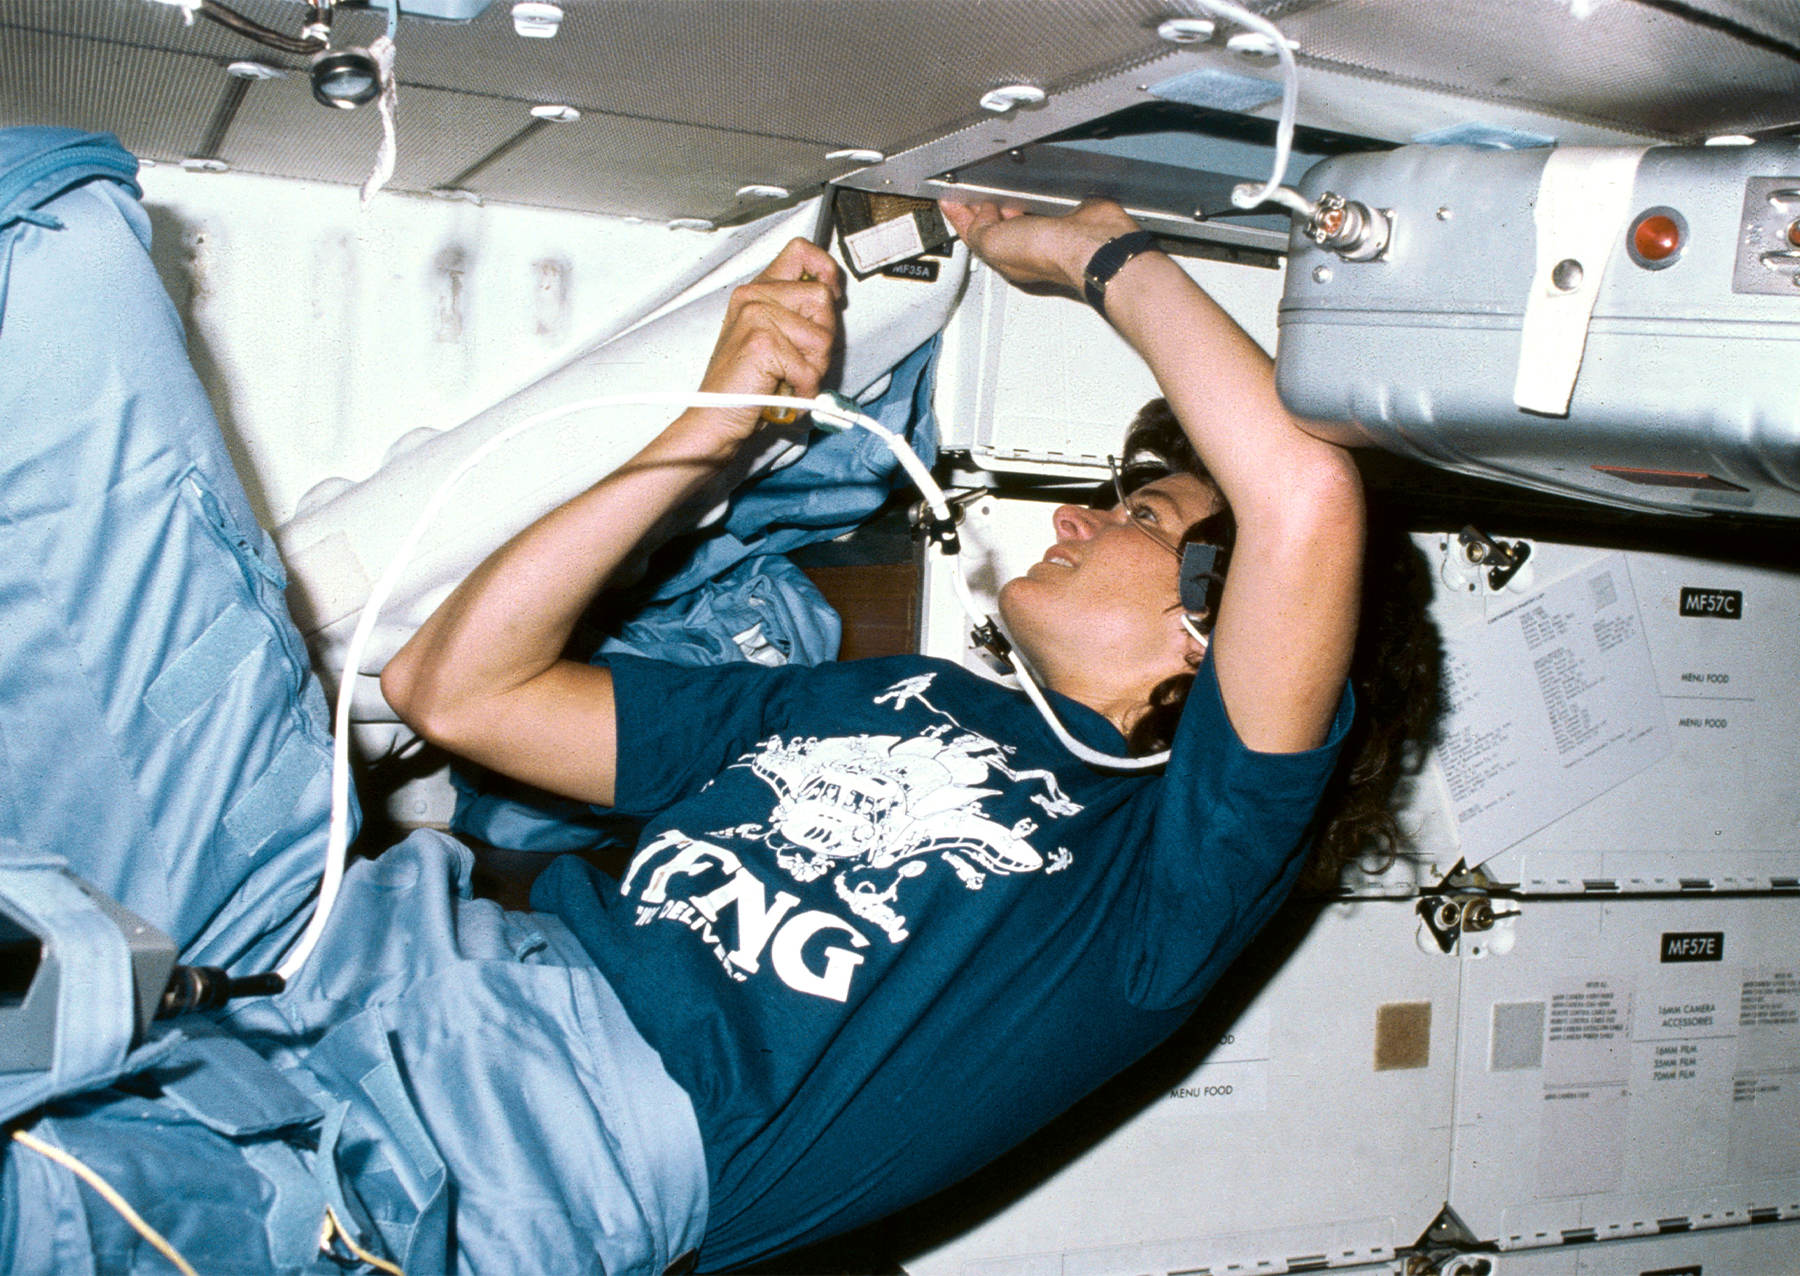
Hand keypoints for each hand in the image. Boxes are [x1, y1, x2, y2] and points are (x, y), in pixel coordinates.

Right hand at [684, 237, 841, 445]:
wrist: (714, 417)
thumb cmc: (744, 385)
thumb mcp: (771, 338)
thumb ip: (797, 313)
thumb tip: (832, 297)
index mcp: (757, 291)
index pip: (800, 251)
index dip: (825, 269)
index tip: (830, 295)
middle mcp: (754, 296)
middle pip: (822, 298)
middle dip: (822, 338)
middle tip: (796, 362)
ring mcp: (756, 316)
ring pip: (822, 335)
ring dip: (813, 368)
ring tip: (786, 378)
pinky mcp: (762, 342)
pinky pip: (809, 368)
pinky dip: (804, 390)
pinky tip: (783, 392)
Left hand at [939, 197, 1141, 293]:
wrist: (1089, 244)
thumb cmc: (1048, 254)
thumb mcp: (993, 243)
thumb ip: (978, 227)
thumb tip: (984, 210)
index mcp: (1005, 257)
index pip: (975, 235)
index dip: (959, 217)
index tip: (949, 200)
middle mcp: (1026, 247)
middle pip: (996, 224)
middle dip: (981, 208)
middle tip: (968, 191)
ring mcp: (1048, 231)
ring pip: (1020, 213)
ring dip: (1007, 199)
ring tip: (994, 184)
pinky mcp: (1066, 216)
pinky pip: (1044, 202)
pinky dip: (1034, 194)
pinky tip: (1030, 185)